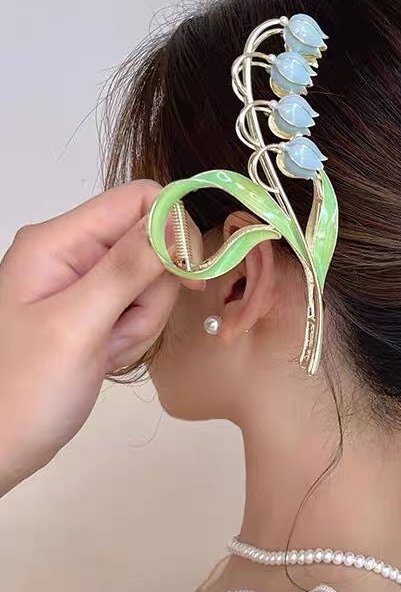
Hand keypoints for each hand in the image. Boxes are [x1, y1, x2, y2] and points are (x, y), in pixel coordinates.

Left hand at [0, 180, 201, 495]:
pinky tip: (106, 355)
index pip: (139, 199)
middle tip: (120, 328)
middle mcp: (72, 252)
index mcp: (57, 241)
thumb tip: (176, 219)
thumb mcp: (78, 325)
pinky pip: (140, 305)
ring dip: (143, 318)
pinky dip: (135, 332)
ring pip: (152, 279)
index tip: (188, 273)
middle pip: (151, 242)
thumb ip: (128, 268)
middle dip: (153, 290)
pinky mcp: (95, 307)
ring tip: (107, 348)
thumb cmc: (22, 392)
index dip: (174, 228)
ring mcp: (84, 281)